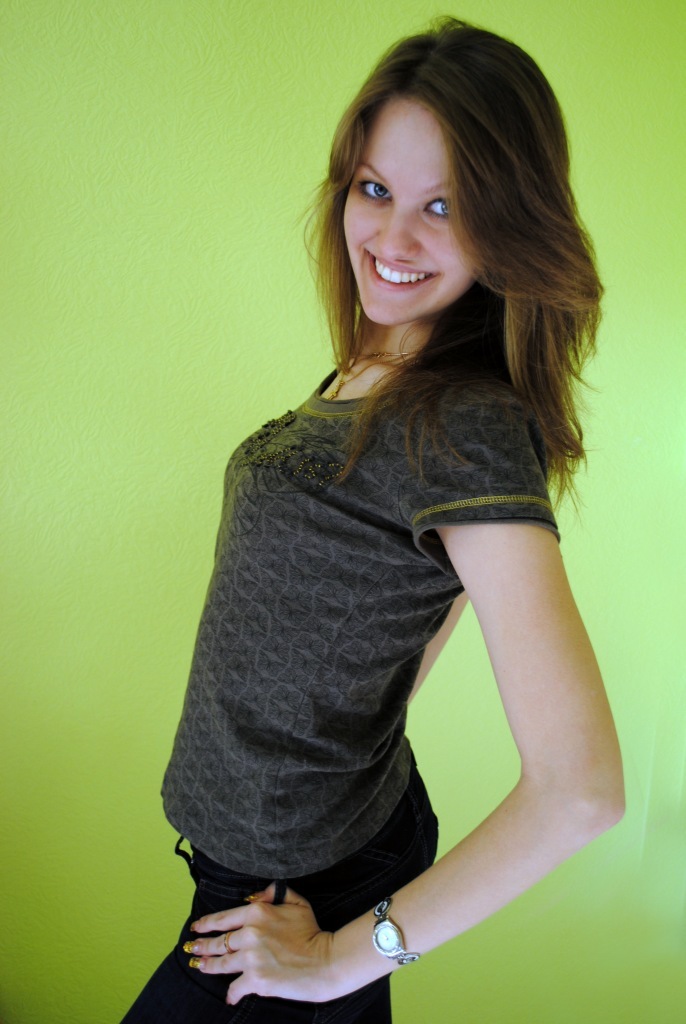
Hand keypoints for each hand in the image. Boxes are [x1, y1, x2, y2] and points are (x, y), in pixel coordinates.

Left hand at [185, 883, 336, 1004]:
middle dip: (202, 946)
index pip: (224, 918)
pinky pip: (235, 988)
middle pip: (219, 942)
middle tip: (192, 949)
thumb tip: (255, 895)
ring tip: (200, 966)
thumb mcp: (297, 903)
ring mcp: (251, 958)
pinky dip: (232, 994)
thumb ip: (274, 893)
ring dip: (208, 966)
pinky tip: (229, 997)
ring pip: (221, 964)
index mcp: (257, 912)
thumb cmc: (312, 931)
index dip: (206, 923)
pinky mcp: (256, 980)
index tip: (196, 927)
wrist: (325, 961)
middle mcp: (250, 933)